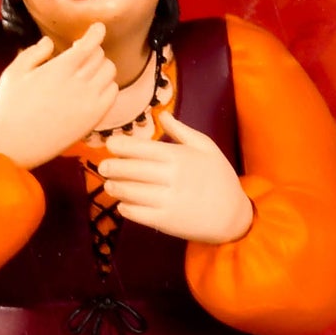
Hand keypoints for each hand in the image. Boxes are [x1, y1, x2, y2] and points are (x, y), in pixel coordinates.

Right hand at [0, 27, 120, 169]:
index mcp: (59, 69)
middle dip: (92, 50)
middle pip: (100, 55)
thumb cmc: (9, 108)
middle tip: (81, 53)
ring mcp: (89, 101)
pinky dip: (107, 85)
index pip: (89, 44)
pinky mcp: (94, 118)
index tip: (98, 27)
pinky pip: (112, 93)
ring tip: (88, 70)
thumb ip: (33, 53)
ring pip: (109, 72)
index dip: (96, 32)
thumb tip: (50, 42)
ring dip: (101, 66)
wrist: (15, 147)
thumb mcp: (13, 74)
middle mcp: (79, 83)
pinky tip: (94, 88)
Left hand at [96, 114, 254, 245]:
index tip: (110, 145)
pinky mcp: (165, 221)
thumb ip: (182, 131)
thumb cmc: (220, 178)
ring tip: (109, 184)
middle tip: (102, 167)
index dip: (121, 146)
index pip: (141, 148)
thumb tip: (162, 113)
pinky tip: (122, 203)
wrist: (233, 215)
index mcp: (179, 157)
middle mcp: (170, 177)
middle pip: (131, 170)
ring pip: (130, 192)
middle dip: (112, 167)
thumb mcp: (206, 147)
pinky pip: (137, 213)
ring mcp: (166, 200)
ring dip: (115, 187)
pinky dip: (125, 208)